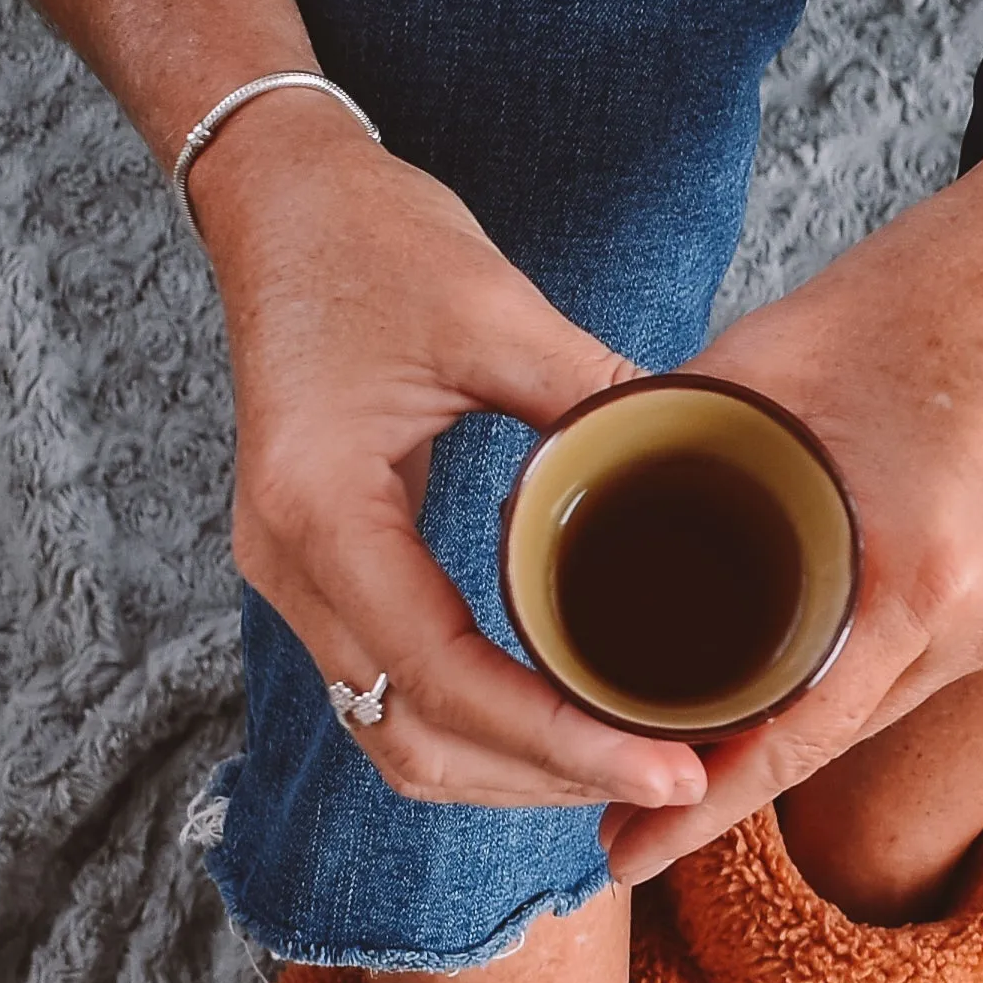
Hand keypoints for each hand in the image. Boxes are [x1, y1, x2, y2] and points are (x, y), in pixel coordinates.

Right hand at [188, 113, 707, 810]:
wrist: (279, 201)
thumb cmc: (371, 241)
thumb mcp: (496, 309)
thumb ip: (591, 401)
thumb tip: (703, 476)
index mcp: (321, 510)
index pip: (445, 676)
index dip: (559, 740)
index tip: (663, 767)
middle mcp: (288, 568)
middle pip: (414, 738)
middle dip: (546, 778)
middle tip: (667, 781)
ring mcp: (293, 582)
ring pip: (396, 738)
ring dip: (508, 774)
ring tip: (622, 770)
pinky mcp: (320, 578)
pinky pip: (391, 695)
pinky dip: (476, 732)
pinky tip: (558, 729)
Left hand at [595, 115, 982, 880]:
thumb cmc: (918, 290)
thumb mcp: (761, 361)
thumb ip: (669, 442)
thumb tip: (572, 498)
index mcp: (913, 573)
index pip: (788, 739)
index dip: (694, 809)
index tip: (616, 855)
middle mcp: (981, 622)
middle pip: (831, 739)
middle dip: (729, 782)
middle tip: (628, 818)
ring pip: (877, 708)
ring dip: (796, 725)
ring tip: (697, 745)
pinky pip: (923, 667)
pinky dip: (857, 671)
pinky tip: (798, 672)